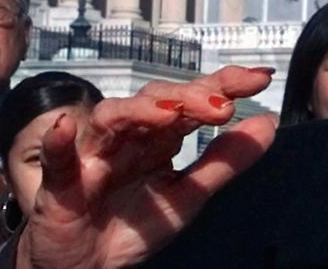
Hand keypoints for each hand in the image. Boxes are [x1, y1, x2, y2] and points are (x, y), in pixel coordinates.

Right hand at [16, 66, 277, 268]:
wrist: (89, 268)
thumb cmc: (134, 225)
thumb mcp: (188, 196)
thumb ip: (226, 160)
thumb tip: (269, 123)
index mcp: (161, 137)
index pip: (194, 100)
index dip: (225, 84)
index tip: (259, 78)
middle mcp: (129, 136)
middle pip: (157, 100)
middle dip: (190, 97)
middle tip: (223, 105)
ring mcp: (94, 155)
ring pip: (112, 118)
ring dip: (139, 111)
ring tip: (169, 113)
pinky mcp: (60, 183)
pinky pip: (58, 159)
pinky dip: (59, 142)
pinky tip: (66, 127)